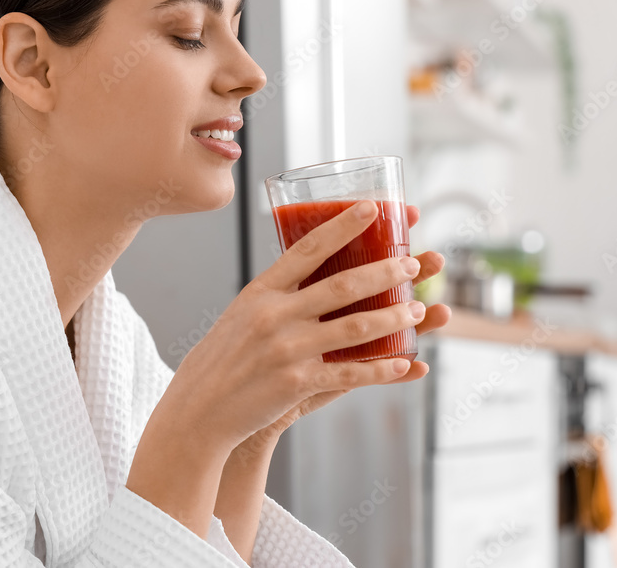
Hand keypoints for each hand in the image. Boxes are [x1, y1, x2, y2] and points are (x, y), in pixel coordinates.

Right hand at [156, 200, 447, 456]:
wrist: (198, 408)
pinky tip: (405, 362)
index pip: (307, 249)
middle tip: (413, 263)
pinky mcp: (295, 383)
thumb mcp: (242, 314)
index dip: (342, 226)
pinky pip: (349, 374)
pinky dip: (381, 369)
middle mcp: (274, 315)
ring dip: (393, 317)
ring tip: (418, 309)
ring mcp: (286, 349)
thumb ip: (276, 295)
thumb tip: (310, 270)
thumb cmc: (223, 358)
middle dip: (385, 272)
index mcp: (261, 291)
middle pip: (342, 285)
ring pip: (354, 328)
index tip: (372, 208)